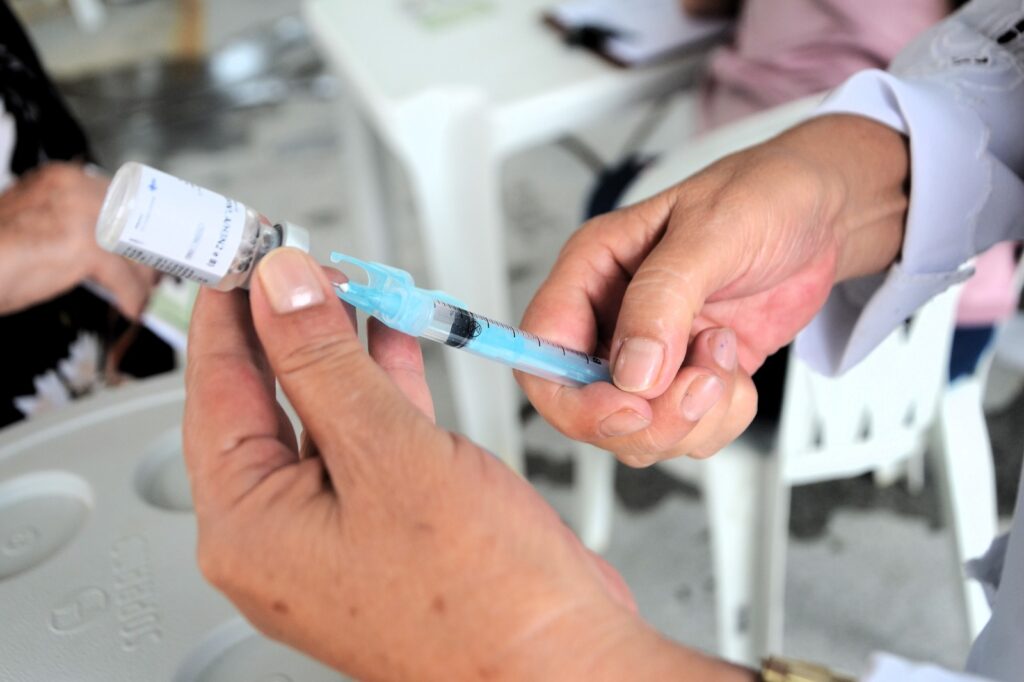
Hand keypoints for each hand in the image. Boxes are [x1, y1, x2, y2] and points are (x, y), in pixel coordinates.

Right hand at [0, 162, 158, 316]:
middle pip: (135, 221)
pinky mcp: (82, 246)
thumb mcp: (39, 222)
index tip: (153, 243)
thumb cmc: (0, 251)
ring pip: (133, 249)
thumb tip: (114, 241)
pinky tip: (132, 307)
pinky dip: (132, 295)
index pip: (123, 198)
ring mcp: (80, 215)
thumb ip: (74, 221)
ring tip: (146, 294)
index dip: (142, 225)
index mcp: (64, 178)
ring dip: (145, 277)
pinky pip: (123, 276)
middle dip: (149, 251)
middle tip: (157, 273)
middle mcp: (74, 188)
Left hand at [184, 248, 753, 680]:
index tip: (240, 251)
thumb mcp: (388, 454)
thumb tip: (281, 292)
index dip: (229, 310)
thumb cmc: (483, 598)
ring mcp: (335, 536)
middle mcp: (280, 538)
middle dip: (288, 323)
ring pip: (320, 416)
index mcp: (249, 528)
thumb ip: (324, 364)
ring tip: (352, 285)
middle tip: (296, 260)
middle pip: (264, 401)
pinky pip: (366, 442)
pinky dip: (380, 386)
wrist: (561, 664)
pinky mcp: (386, 530)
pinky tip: (395, 342)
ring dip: (339, 348)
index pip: (215, 391)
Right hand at [518, 115, 909, 465]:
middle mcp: (610, 318)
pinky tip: (736, 369)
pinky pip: (684, 431)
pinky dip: (719, 418)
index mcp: (592, 271)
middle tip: (699, 386)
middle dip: (648, 417)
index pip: (541, 351)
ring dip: (692, 415)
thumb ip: (663, 299)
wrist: (826, 214)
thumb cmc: (765, 196)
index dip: (570, 395)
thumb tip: (631, 371)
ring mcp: (649, 354)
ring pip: (638, 431)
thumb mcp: (711, 232)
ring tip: (724, 354)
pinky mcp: (685, 379)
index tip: (627, 407)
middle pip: (587, 407)